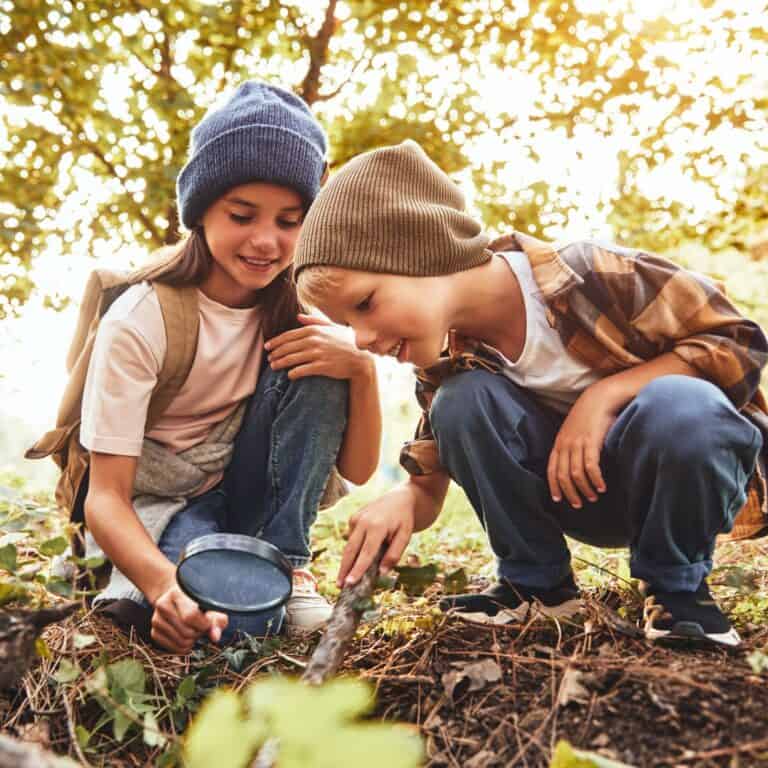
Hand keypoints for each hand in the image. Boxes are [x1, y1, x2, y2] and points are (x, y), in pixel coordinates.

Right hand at [150, 582, 227, 653]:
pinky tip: (186, 635)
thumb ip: (217, 619)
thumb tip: (215, 637)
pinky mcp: (154, 633)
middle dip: (199, 632)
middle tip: (201, 625)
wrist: (178, 598)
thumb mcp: (210, 604)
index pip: (190, 616)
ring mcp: (156, 619)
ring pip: (182, 642)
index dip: (204, 624)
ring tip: (194, 628)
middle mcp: (163, 605)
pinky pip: (175, 649)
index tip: (209, 623)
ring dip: (193, 640)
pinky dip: (185, 646)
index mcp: (177, 593)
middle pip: (187, 632)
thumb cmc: (198, 601)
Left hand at [265, 314, 372, 380]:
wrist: (361, 358)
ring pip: (292, 359)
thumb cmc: (346, 342)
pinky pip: (302, 370)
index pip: (289, 336)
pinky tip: (289, 375)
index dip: (276, 342)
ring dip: (280, 363)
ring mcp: (318, 354)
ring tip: (274, 366)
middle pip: (288, 347)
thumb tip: (298, 317)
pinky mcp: (322, 366)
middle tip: (268, 358)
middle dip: (275, 353)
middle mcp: (314, 341)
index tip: (267, 346)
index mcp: (314, 330)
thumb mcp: (332, 327)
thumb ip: (314, 321)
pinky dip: (293, 373)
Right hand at [337, 496, 414, 587]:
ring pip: (348, 546)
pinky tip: (355, 560)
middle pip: (351, 550)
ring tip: (342, 579)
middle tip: (339, 586)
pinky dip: (352, 551)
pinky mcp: (353, 518)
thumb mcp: (405, 536)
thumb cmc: (404, 520)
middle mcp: (363, 521)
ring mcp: (356, 518)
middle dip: (344, 569)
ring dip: (345, 563)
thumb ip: (394, 555)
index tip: (349, 583)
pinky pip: (351, 539)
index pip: (366, 553)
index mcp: (377, 526)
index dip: (357, 570)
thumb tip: (381, 573)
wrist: (399, 498)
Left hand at [547, 385, 617, 508]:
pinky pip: (590, 466)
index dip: (554, 486)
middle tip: (578, 504)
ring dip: (584, 488)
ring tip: (593, 496)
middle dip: (570, 493)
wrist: (599, 398)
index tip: (558, 499)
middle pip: (562, 476)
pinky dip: (595, 479)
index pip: (551, 470)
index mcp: (559, 443)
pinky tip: (602, 487)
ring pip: (576, 474)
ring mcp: (577, 443)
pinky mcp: (591, 442)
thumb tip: (574, 463)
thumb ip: (571, 446)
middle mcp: (565, 444)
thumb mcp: (573, 431)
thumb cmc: (589, 416)